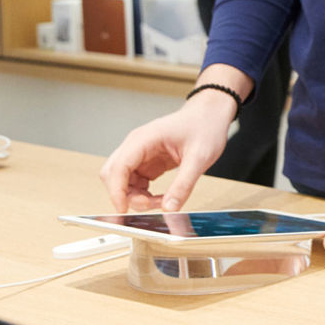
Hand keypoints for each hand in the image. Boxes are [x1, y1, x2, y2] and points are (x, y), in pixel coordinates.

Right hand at [99, 90, 235, 211]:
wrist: (211, 115)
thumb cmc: (205, 126)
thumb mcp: (200, 157)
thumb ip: (184, 184)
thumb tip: (169, 208)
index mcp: (144, 139)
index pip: (118, 167)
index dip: (116, 191)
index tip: (123, 209)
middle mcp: (137, 145)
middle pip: (113, 174)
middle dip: (125, 195)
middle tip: (150, 205)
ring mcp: (141, 154)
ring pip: (123, 181)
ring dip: (135, 196)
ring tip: (161, 201)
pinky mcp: (148, 162)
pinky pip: (136, 182)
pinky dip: (142, 193)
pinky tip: (160, 197)